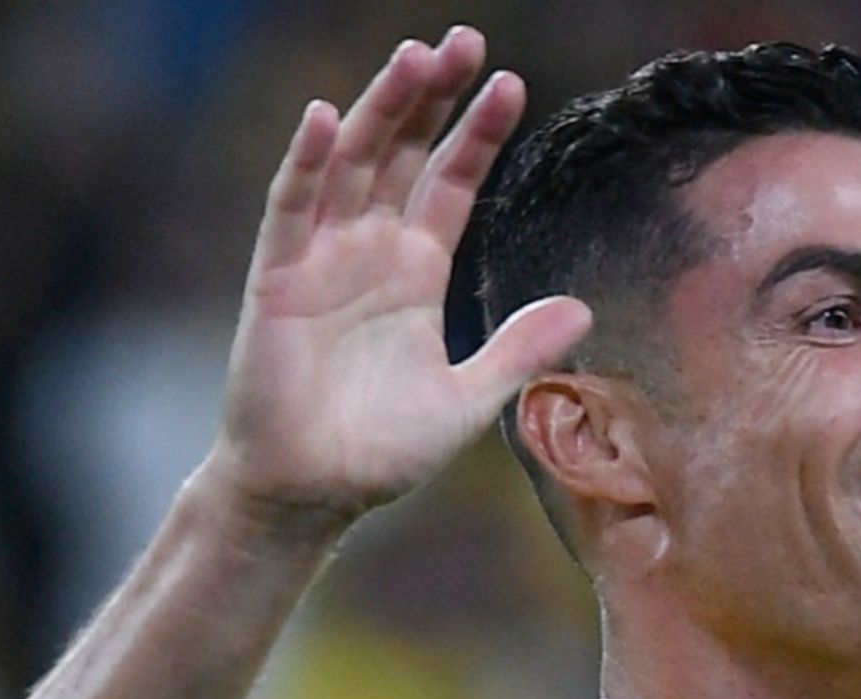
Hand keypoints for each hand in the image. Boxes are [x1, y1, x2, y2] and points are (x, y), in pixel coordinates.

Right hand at [201, 27, 591, 524]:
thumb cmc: (382, 451)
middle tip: (464, 38)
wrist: (310, 491)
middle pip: (404, 153)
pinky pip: (291, 207)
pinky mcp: (276, 277)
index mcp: (417, 271)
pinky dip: (308, 161)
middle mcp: (370, 250)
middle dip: (432, 97)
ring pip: (353, 164)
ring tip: (415, 57)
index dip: (478, 134)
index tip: (512, 84)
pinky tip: (328, 116)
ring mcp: (320, 257)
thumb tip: (584, 309)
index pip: (451, 183)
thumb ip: (518, 351)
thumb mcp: (468, 401)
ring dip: (380, 110)